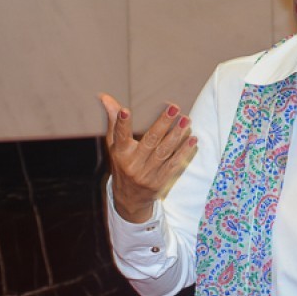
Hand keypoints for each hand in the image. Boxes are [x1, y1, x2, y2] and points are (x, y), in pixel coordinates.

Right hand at [100, 93, 197, 222]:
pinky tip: (192, 139)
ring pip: (164, 152)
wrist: (129, 198)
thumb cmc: (122, 163)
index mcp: (120, 153)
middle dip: (162, 123)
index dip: (122, 124)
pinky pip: (174, 164)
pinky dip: (184, 152)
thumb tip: (104, 96)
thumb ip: (113, 120)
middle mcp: (133, 164)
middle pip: (150, 141)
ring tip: (187, 120)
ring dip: (177, 135)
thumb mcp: (114, 144)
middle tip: (174, 107)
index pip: (120, 136)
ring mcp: (147, 174)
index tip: (125, 111)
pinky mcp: (160, 181)